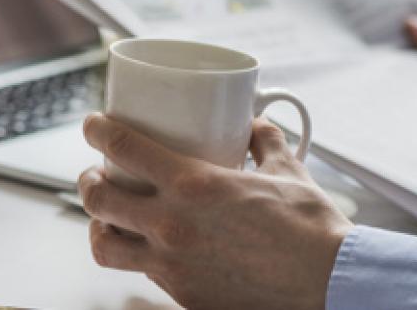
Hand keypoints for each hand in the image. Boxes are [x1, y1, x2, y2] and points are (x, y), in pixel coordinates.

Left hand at [78, 113, 350, 309]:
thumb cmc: (310, 229)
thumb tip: (254, 126)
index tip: (93, 124)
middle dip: (88, 180)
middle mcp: (172, 225)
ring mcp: (173, 266)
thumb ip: (263, 141)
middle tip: (94, 171)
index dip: (98, 130)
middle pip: (98, 198)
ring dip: (99, 226)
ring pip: (105, 246)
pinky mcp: (183, 295)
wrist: (328, 285)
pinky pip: (143, 273)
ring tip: (107, 216)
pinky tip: (153, 248)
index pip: (123, 148)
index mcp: (192, 185)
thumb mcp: (285, 170)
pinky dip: (139, 257)